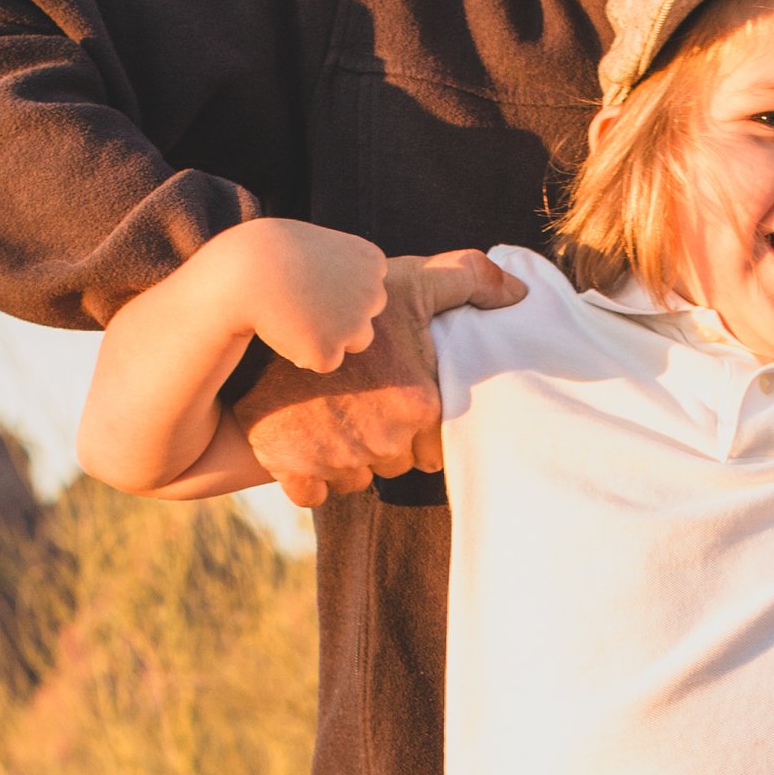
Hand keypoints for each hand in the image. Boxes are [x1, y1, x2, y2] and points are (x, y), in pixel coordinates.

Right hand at [222, 216, 390, 372]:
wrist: (241, 271)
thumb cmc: (271, 251)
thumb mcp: (316, 245)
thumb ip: (341, 268)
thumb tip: (347, 299)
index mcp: (372, 261)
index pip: (366, 290)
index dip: (335, 290)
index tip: (309, 278)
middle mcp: (373, 293)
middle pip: (363, 318)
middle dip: (337, 317)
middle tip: (299, 301)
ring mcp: (354, 325)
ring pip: (353, 343)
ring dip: (328, 337)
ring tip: (294, 315)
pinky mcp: (329, 352)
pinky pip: (325, 362)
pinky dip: (305, 352)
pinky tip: (283, 330)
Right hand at [231, 247, 525, 506]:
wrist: (254, 313)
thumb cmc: (342, 296)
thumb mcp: (410, 281)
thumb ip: (469, 280)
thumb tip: (519, 295)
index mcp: (419, 404)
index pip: (434, 446)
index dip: (416, 424)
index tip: (393, 395)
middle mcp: (383, 441)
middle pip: (395, 463)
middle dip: (383, 440)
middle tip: (359, 399)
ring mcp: (336, 459)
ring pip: (355, 479)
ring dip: (347, 458)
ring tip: (330, 412)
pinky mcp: (292, 470)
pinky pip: (314, 493)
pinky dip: (309, 475)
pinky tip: (303, 435)